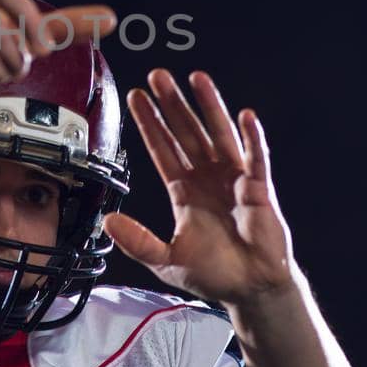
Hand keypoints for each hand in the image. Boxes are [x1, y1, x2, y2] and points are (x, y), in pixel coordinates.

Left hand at [103, 69, 296, 306]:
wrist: (251, 290)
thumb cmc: (214, 273)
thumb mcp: (167, 260)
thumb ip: (138, 241)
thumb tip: (108, 222)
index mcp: (184, 191)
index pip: (163, 149)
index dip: (150, 123)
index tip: (137, 98)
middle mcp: (207, 177)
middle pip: (186, 132)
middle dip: (172, 104)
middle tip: (157, 76)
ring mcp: (233, 179)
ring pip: (218, 134)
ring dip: (209, 106)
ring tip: (197, 78)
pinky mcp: (258, 188)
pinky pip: (255, 158)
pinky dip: (252, 137)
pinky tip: (245, 116)